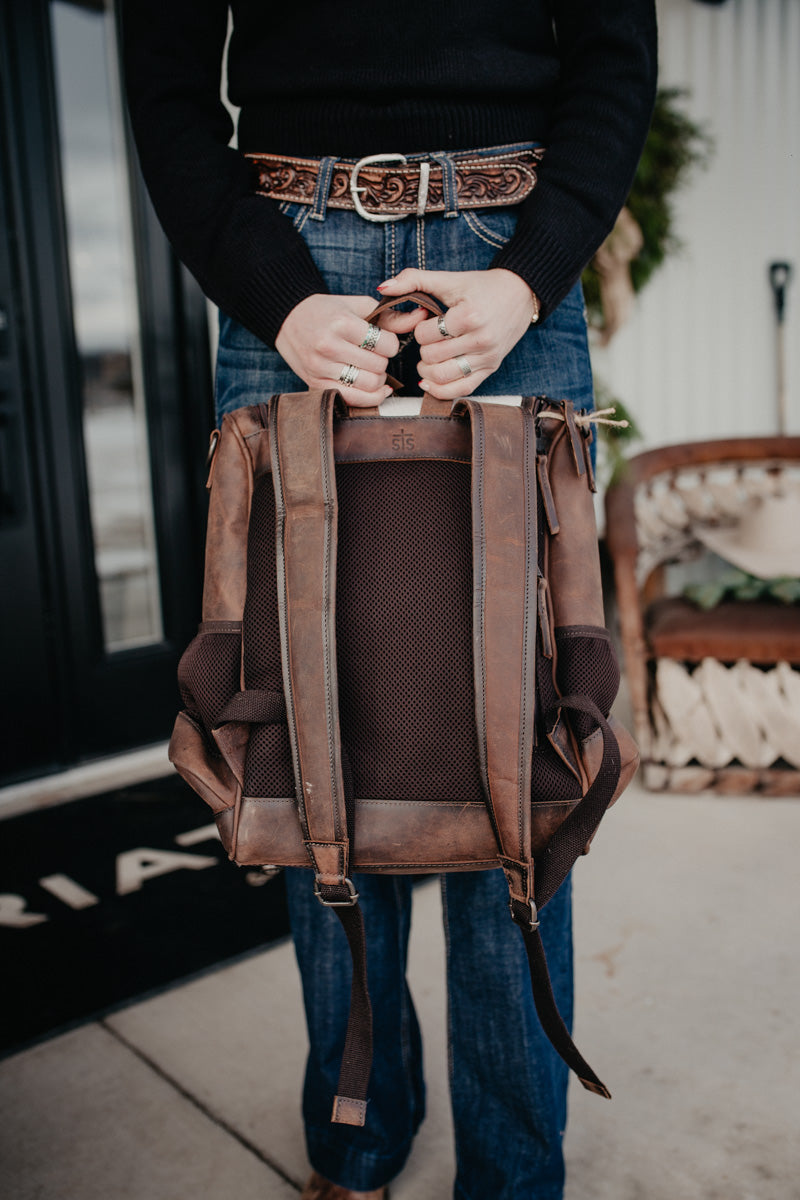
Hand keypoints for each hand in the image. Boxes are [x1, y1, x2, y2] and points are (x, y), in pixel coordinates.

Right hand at [275, 293, 426, 405]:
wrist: (288, 319)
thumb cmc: (327, 311)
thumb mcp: (358, 306)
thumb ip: (391, 316)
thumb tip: (422, 316)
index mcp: (341, 323)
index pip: (385, 344)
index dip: (391, 344)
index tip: (383, 341)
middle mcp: (328, 347)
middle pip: (379, 366)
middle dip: (384, 361)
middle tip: (376, 355)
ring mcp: (320, 368)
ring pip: (369, 385)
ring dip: (377, 379)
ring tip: (372, 368)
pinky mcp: (316, 385)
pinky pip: (353, 400)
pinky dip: (371, 398)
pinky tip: (377, 389)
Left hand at [376, 268, 537, 398]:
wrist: (520, 293)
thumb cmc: (481, 286)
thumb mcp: (448, 279)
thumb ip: (413, 279)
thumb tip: (382, 287)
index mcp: (469, 316)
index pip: (426, 335)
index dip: (419, 329)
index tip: (428, 322)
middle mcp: (481, 339)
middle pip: (432, 357)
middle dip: (423, 348)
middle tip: (430, 339)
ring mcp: (488, 357)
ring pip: (443, 377)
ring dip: (427, 370)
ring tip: (428, 358)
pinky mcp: (491, 369)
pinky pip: (462, 390)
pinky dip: (440, 390)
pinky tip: (429, 381)